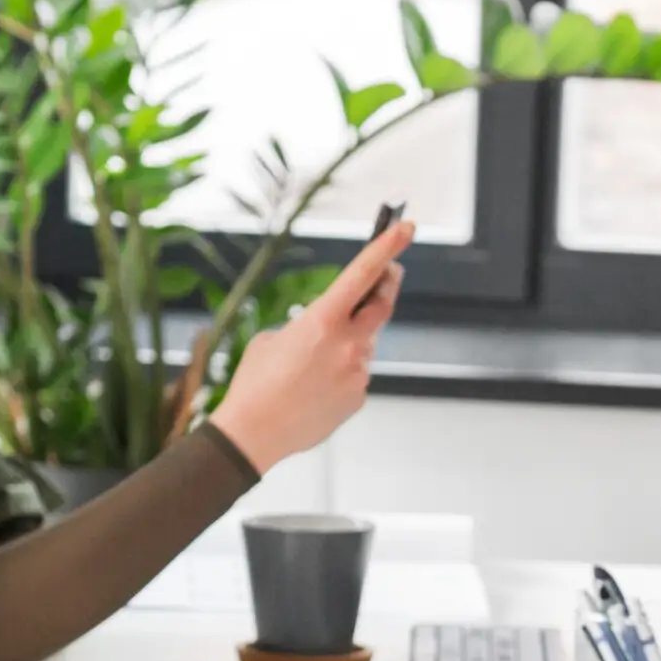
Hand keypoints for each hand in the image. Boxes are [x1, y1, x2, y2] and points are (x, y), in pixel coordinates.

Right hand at [207, 214, 416, 469]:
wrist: (254, 433)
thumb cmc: (255, 382)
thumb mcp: (273, 338)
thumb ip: (311, 325)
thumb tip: (331, 330)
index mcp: (322, 320)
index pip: (363, 274)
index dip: (387, 246)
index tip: (405, 227)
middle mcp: (348, 343)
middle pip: (383, 305)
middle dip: (387, 285)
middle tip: (390, 273)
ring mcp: (358, 372)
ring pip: (365, 344)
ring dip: (350, 340)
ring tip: (313, 362)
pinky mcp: (359, 396)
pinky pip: (356, 373)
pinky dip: (342, 371)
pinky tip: (315, 386)